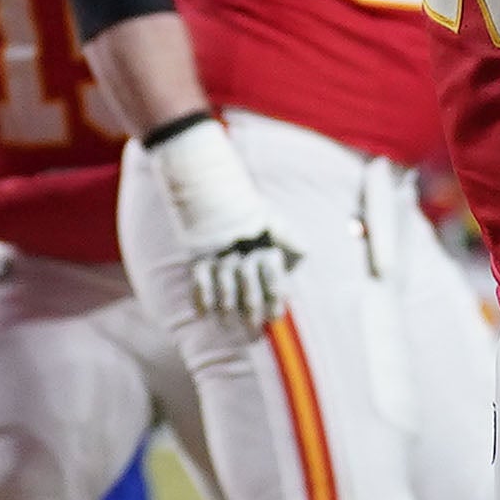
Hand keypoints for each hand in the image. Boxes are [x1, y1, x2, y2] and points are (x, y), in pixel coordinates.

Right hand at [135, 115, 297, 334]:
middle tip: (256, 327)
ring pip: (225, 286)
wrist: (202, 173)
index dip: (275, 295)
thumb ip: (286, 237)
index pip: (273, 272)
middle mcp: (241, 245)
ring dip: (229, 307)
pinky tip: (205, 312)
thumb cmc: (239, 197)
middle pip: (250, 284)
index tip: (277, 313)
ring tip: (231, 323)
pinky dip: (203, 297)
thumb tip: (303, 257)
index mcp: (261, 235)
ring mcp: (217, 248)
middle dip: (254, 307)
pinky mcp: (196, 248)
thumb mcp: (268, 213)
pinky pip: (200, 279)